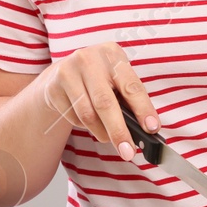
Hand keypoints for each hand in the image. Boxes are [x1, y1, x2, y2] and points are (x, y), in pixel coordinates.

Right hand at [35, 42, 159, 160]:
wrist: (61, 73)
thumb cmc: (97, 78)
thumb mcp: (115, 79)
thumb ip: (128, 99)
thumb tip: (145, 129)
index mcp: (112, 54)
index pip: (131, 86)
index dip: (143, 109)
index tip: (152, 128)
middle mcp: (90, 59)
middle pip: (106, 103)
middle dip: (119, 132)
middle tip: (128, 152)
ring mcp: (69, 71)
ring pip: (88, 114)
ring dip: (101, 133)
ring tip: (108, 138)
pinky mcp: (54, 87)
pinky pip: (73, 117)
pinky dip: (84, 126)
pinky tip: (86, 119)